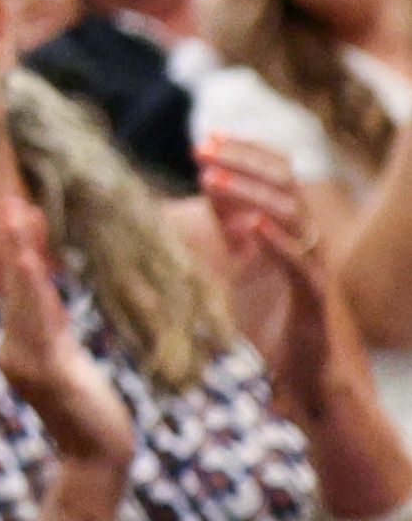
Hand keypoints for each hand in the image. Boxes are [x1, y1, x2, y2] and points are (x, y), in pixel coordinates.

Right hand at [0, 189, 132, 478]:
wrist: (97, 458)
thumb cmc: (89, 415)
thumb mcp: (70, 364)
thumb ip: (52, 333)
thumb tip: (46, 301)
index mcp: (19, 347)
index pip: (20, 290)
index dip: (21, 251)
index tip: (19, 212)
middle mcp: (14, 351)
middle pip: (17, 287)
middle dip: (16, 243)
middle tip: (12, 202)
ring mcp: (28, 362)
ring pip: (26, 299)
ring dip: (23, 256)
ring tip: (20, 220)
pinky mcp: (50, 371)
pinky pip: (40, 323)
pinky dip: (34, 290)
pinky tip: (34, 265)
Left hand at [197, 139, 356, 436]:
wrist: (310, 382)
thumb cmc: (277, 327)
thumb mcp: (244, 267)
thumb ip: (233, 229)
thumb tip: (212, 186)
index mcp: (291, 234)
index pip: (278, 178)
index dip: (246, 155)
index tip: (207, 138)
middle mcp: (308, 244)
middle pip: (285, 185)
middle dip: (243, 162)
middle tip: (202, 148)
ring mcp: (315, 269)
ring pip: (293, 216)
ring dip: (251, 192)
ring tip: (213, 178)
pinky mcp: (316, 300)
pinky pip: (300, 264)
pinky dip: (275, 242)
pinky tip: (247, 226)